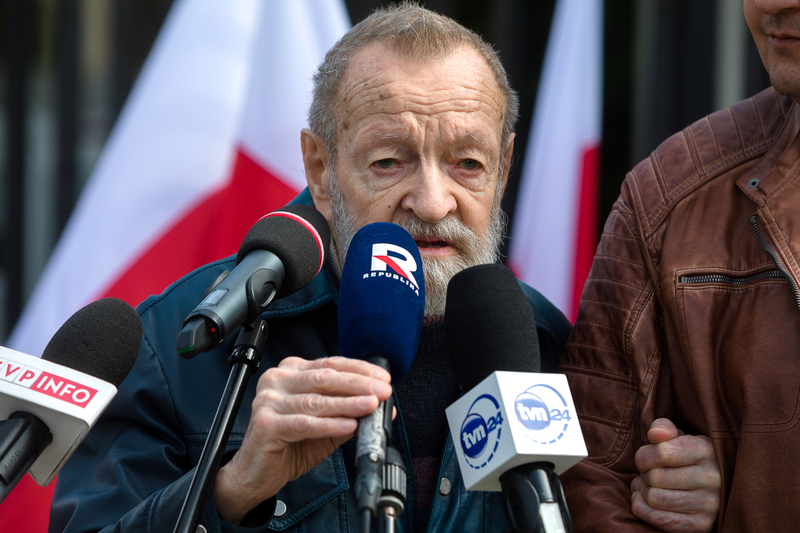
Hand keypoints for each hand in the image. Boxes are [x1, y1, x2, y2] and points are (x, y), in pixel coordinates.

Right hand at [213, 356, 392, 523]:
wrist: (256, 473)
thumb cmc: (289, 445)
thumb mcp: (325, 426)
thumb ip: (349, 413)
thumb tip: (380, 406)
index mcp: (291, 373)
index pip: (330, 364)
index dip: (359, 370)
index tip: (383, 378)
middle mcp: (277, 381)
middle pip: (325, 378)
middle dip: (359, 384)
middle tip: (382, 391)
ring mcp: (268, 401)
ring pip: (316, 400)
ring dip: (348, 403)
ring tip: (371, 406)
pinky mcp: (266, 425)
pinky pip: (304, 423)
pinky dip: (329, 424)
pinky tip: (349, 425)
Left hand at [630, 418, 719, 531]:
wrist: (713, 484)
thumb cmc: (687, 456)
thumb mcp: (678, 435)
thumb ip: (663, 428)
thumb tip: (655, 434)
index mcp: (706, 451)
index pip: (662, 452)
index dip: (643, 456)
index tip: (645, 458)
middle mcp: (713, 478)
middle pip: (655, 477)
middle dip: (644, 474)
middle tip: (647, 473)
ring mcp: (710, 504)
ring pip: (655, 499)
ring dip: (642, 492)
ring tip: (647, 485)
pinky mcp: (702, 525)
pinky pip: (659, 519)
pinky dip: (642, 509)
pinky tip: (644, 499)